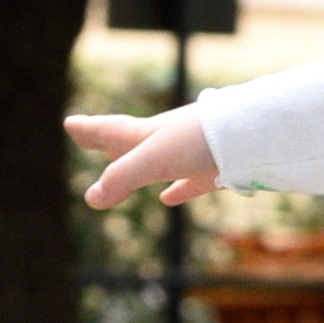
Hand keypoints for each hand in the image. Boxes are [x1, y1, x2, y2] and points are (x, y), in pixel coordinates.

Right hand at [67, 108, 221, 207]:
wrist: (252, 134)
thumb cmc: (200, 139)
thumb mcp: (154, 158)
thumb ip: (122, 177)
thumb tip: (92, 198)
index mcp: (147, 135)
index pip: (110, 131)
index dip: (89, 131)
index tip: (71, 124)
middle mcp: (166, 141)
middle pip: (129, 142)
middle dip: (107, 141)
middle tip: (90, 137)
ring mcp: (190, 154)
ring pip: (157, 160)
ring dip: (137, 165)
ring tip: (125, 167)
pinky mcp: (212, 170)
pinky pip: (186, 182)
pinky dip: (174, 190)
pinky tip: (169, 198)